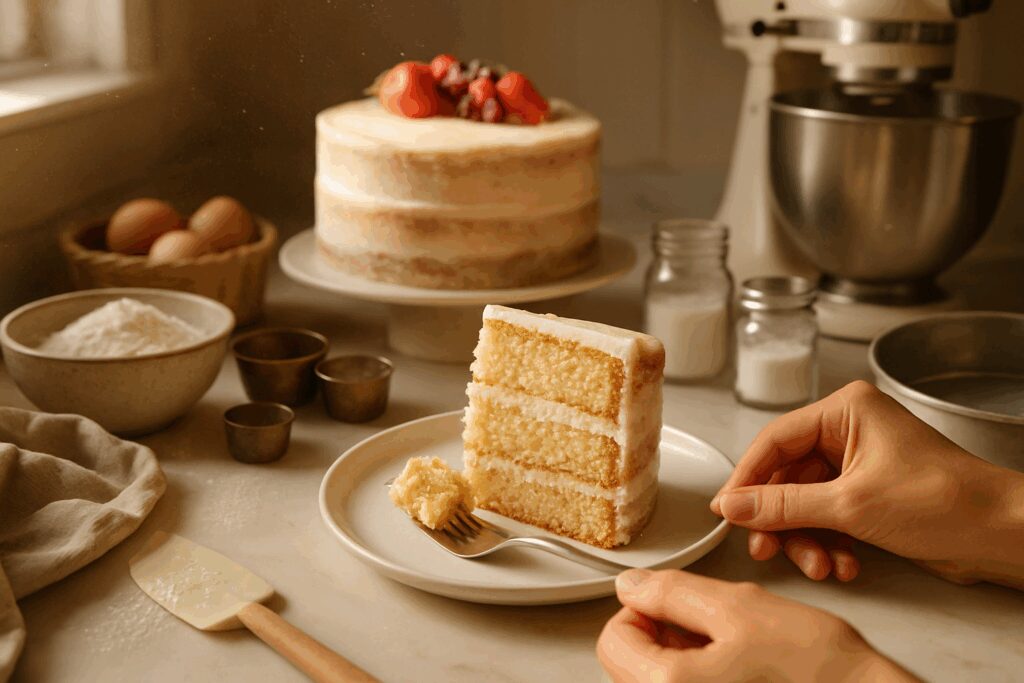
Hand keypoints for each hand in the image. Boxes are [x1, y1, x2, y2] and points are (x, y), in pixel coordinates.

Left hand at [597, 569, 917, 682]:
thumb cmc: (816, 667)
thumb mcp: (737, 609)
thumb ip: (672, 593)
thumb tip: (630, 585)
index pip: (614, 639)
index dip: (643, 609)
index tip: (677, 605)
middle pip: (629, 663)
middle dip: (661, 634)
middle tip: (709, 625)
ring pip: (657, 677)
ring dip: (681, 654)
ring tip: (731, 648)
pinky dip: (700, 674)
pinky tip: (738, 669)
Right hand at [711, 381, 1023, 587]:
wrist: (1001, 534)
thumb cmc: (945, 501)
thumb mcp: (850, 505)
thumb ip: (783, 505)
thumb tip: (731, 506)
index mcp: (844, 411)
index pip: (774, 441)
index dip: (746, 479)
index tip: (726, 511)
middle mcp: (847, 431)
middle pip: (787, 476)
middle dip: (781, 520)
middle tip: (766, 549)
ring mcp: (858, 463)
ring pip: (805, 502)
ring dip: (807, 539)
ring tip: (820, 568)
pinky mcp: (868, 493)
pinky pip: (828, 516)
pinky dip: (830, 543)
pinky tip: (843, 566)